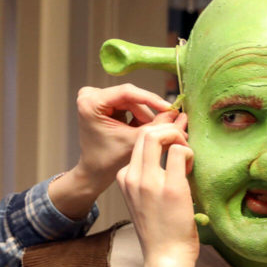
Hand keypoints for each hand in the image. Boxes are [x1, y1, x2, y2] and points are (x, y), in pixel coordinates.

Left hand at [48, 84, 179, 219]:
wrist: (94, 172)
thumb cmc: (107, 161)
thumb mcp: (133, 141)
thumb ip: (155, 126)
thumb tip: (176, 113)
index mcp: (90, 103)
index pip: (127, 93)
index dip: (151, 99)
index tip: (170, 109)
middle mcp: (90, 95)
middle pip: (130, 98)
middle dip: (149, 114)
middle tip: (169, 125)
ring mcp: (96, 98)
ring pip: (132, 102)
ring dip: (145, 117)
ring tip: (157, 133)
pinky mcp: (104, 103)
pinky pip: (128, 106)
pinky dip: (138, 118)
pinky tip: (144, 131)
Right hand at [116, 121, 197, 266]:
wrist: (165, 258)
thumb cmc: (161, 232)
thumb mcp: (144, 200)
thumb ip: (150, 177)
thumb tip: (168, 153)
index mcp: (125, 179)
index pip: (138, 142)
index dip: (158, 135)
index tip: (174, 140)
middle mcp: (133, 178)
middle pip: (145, 132)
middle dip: (167, 128)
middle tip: (182, 142)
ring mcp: (149, 182)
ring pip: (157, 135)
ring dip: (177, 137)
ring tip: (187, 155)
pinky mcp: (171, 188)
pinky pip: (179, 151)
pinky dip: (189, 153)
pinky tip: (191, 169)